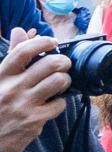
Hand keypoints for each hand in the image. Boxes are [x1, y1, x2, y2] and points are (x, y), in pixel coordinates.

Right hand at [0, 30, 69, 151]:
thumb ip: (11, 56)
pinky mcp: (34, 121)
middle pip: (50, 63)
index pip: (24, 51)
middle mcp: (12, 89)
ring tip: (59, 84)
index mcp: (1, 76)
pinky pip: (59, 104)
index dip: (43, 42)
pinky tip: (51, 105)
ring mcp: (24, 105)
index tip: (52, 42)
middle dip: (63, 62)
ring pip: (59, 81)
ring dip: (64, 81)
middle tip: (62, 66)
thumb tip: (20, 31)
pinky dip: (59, 103)